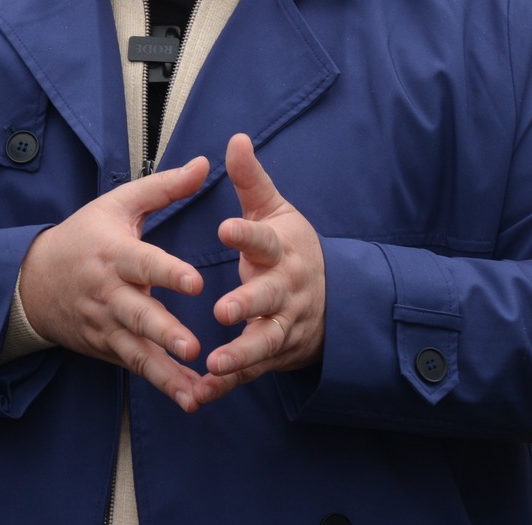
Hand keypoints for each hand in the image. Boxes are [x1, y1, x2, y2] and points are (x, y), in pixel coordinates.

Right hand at [17, 156, 210, 411]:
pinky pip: (135, 367)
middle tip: (193, 348)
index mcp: (114, 254)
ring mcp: (106, 325)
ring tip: (197, 393)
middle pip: (138, 316)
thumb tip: (205, 163)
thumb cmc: (84, 236)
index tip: (196, 282)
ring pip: (137, 352)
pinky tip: (190, 397)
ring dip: (166, 374)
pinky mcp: (106, 348)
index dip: (168, 273)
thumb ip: (164, 186)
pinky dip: (161, 384)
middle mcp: (109, 293)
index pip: (143, 263)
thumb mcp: (117, 205)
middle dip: (165, 333)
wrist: (32, 281)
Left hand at [191, 133, 325, 406]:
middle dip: (248, 305)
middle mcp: (287, 290)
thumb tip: (235, 138)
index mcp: (283, 250)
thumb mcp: (276, 211)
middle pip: (269, 298)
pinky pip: (249, 372)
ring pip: (263, 343)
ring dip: (240, 355)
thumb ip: (251, 181)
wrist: (333, 301)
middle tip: (223, 310)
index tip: (224, 227)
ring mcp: (283, 326)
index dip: (246, 235)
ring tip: (213, 364)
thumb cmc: (289, 249)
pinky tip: (199, 394)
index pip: (266, 240)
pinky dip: (226, 386)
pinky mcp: (273, 355)